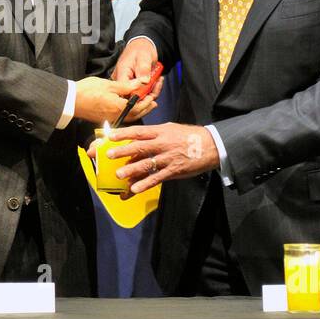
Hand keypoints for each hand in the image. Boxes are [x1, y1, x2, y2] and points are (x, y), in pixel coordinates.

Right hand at [75, 76, 158, 125]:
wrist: (70, 100)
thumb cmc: (87, 91)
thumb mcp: (110, 85)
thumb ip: (127, 86)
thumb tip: (141, 83)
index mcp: (119, 107)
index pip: (139, 106)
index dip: (147, 100)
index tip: (152, 94)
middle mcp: (116, 116)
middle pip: (136, 114)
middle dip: (146, 107)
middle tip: (153, 101)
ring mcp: (110, 118)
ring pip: (129, 117)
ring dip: (138, 111)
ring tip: (145, 105)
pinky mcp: (105, 118)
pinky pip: (122, 117)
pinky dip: (129, 113)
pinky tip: (129, 107)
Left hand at [102, 122, 219, 194]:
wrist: (211, 145)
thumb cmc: (188, 136)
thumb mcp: (171, 129)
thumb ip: (155, 134)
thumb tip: (137, 140)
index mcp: (161, 132)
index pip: (139, 131)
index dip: (123, 133)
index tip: (110, 136)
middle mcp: (163, 143)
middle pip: (140, 147)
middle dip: (123, 151)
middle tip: (108, 155)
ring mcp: (168, 157)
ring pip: (147, 163)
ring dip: (131, 170)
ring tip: (119, 175)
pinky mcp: (174, 170)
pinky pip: (157, 178)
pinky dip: (145, 183)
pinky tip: (135, 188)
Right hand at [111, 38, 163, 105]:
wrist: (142, 47)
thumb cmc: (140, 49)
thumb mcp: (143, 56)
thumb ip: (143, 68)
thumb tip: (144, 81)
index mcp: (121, 74)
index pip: (126, 91)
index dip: (138, 95)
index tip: (149, 89)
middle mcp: (122, 82)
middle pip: (132, 97)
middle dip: (147, 94)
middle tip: (157, 83)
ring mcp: (128, 86)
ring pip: (139, 98)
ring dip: (151, 92)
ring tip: (158, 80)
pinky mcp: (134, 88)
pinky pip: (143, 95)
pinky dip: (151, 91)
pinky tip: (156, 82)